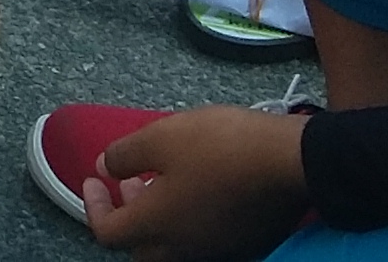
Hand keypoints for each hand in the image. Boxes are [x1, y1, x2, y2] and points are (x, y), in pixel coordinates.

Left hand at [82, 108, 309, 261]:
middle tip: (129, 184)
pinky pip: (203, 239)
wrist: (293, 164)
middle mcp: (183, 248)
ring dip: (159, 216)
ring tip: (163, 180)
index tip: (94, 179)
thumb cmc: (221, 147)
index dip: (93, 206)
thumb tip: (104, 166)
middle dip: (128, 217)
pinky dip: (188, 218)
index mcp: (156, 226)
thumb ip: (124, 154)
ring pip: (173, 245)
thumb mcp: (161, 137)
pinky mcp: (244, 243)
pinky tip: (199, 187)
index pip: (107, 232)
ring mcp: (216, 249)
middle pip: (140, 248)